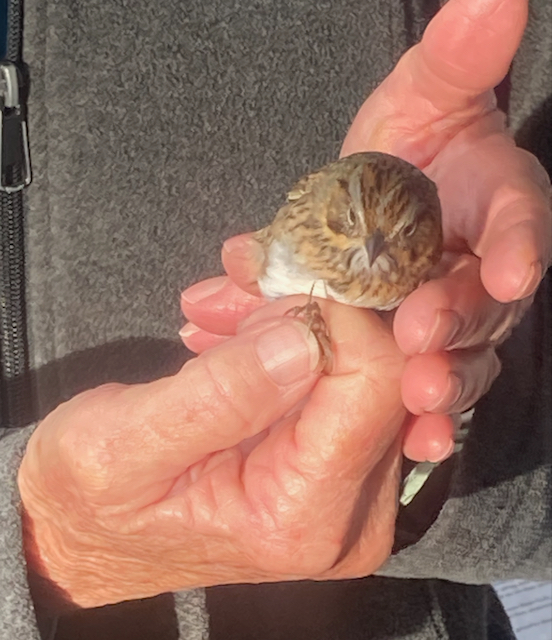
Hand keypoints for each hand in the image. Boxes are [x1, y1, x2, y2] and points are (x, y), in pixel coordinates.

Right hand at [19, 299, 404, 608]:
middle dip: (304, 307)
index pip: (375, 383)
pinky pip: (339, 375)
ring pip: (359, 361)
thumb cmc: (91, 505)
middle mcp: (352, 510)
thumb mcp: (121, 446)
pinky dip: (289, 338)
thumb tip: (305, 335)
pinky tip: (233, 331)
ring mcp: (353, 486)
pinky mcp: (338, 460)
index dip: (333, 311)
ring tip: (214, 310)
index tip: (262, 278)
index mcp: (302, 517)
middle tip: (227, 287)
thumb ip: (219, 395)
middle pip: (377, 367)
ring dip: (288, 317)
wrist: (92, 538)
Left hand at [180, 0, 550, 462]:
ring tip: (415, 401)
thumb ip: (457, 60)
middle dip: (458, 325)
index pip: (518, 225)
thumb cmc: (405, 147)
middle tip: (421, 340)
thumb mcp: (421, 96)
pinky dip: (414, 419)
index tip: (509, 271)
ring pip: (461, 358)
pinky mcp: (420, 355)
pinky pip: (423, 390)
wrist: (374, 200)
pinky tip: (411, 441)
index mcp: (491, 209)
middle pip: (484, 305)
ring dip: (439, 381)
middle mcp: (481, 271)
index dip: (518, 245)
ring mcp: (454, 320)